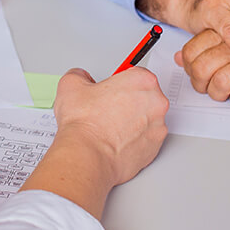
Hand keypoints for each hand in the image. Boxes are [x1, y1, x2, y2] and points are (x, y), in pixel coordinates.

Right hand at [20, 67, 168, 218]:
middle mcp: (156, 102)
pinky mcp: (155, 147)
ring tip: (109, 126)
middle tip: (107, 108)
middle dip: (128, 100)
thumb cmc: (85, 123)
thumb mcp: (71, 84)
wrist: (88, 155)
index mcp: (142, 80)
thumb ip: (81, 75)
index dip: (120, 82)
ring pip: (147, 118)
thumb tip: (82, 78)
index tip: (111, 89)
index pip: (136, 74)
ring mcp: (158, 126)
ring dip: (132, 120)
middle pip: (145, 95)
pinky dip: (134, 139)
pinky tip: (116, 140)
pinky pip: (146, 138)